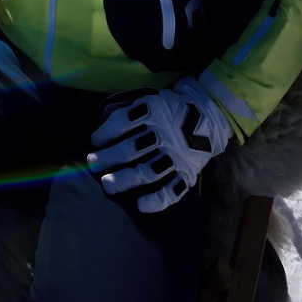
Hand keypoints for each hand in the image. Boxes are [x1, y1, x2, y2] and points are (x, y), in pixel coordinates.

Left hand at [87, 77, 231, 212]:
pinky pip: (173, 190)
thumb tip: (104, 114)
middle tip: (92, 163)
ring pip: (148, 171)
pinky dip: (157, 200)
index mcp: (152, 112)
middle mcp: (163, 134)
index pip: (123, 121)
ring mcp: (175, 156)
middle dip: (108, 157)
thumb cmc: (169, 108)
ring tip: (107, 185)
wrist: (208, 115)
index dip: (106, 132)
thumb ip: (128, 104)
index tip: (95, 140)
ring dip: (126, 179)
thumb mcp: (150, 96)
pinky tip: (140, 205)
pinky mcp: (186, 173)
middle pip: (132, 148)